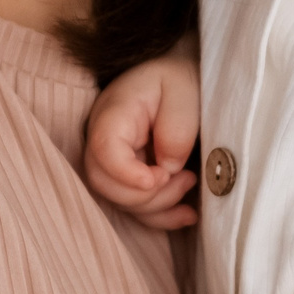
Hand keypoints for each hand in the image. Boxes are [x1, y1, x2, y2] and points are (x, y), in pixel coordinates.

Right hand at [81, 53, 199, 230]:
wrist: (176, 76)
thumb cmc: (178, 78)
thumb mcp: (185, 90)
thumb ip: (177, 128)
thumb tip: (168, 167)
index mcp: (114, 113)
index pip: (103, 150)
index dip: (126, 173)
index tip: (161, 176)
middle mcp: (105, 139)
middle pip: (104, 183)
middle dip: (146, 195)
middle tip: (184, 177)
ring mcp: (113, 160)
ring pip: (119, 201)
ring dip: (158, 205)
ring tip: (190, 181)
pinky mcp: (127, 176)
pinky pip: (135, 208)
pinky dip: (161, 217)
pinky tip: (188, 214)